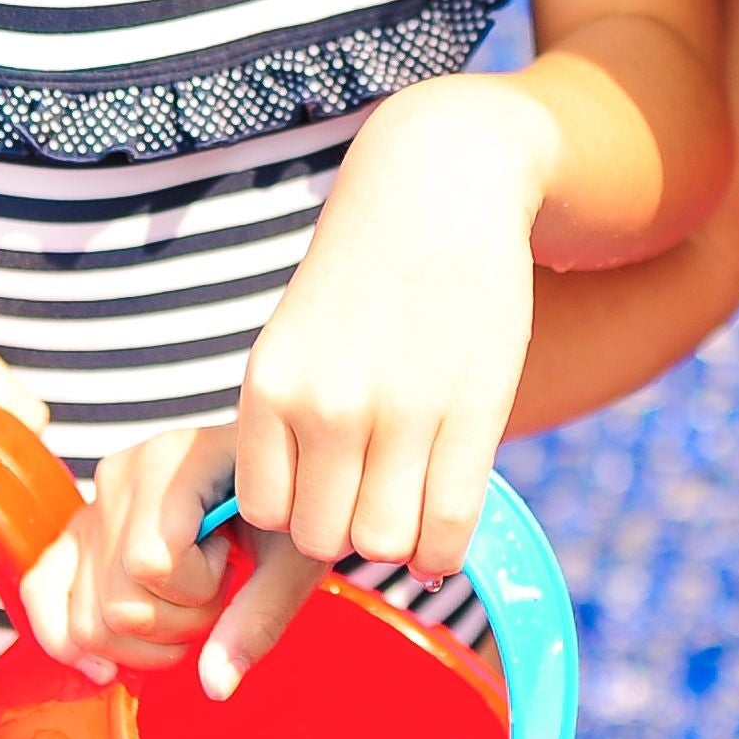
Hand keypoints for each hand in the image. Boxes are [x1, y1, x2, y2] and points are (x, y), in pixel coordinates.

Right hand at [21, 424, 319, 687]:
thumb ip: (262, 615)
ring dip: (145, 642)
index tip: (234, 560)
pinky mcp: (76, 533)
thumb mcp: (297, 554)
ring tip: (187, 602)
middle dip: (180, 624)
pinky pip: (42, 593)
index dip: (201, 589)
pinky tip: (104, 666)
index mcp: (175, 461)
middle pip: (119, 603)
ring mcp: (92, 505)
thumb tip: (213, 684)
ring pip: (88, 620)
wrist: (272, 476)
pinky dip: (67, 641)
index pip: (152, 562)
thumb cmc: (287, 508)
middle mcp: (120, 476)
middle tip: (218, 590)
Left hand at [234, 77, 554, 584]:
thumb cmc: (365, 277)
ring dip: (399, 540)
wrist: (440, 188)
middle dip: (348, 528)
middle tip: (374, 493)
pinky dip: (445, 550)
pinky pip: (449, 528)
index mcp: (271, 386)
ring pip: (382, 543)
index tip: (328, 487)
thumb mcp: (297, 341)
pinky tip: (445, 529)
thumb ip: (289, 424)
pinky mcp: (472, 411)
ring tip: (411, 504)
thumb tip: (299, 530)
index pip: (266, 513)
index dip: (301, 511)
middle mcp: (325, 405)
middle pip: (322, 539)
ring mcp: (400, 411)